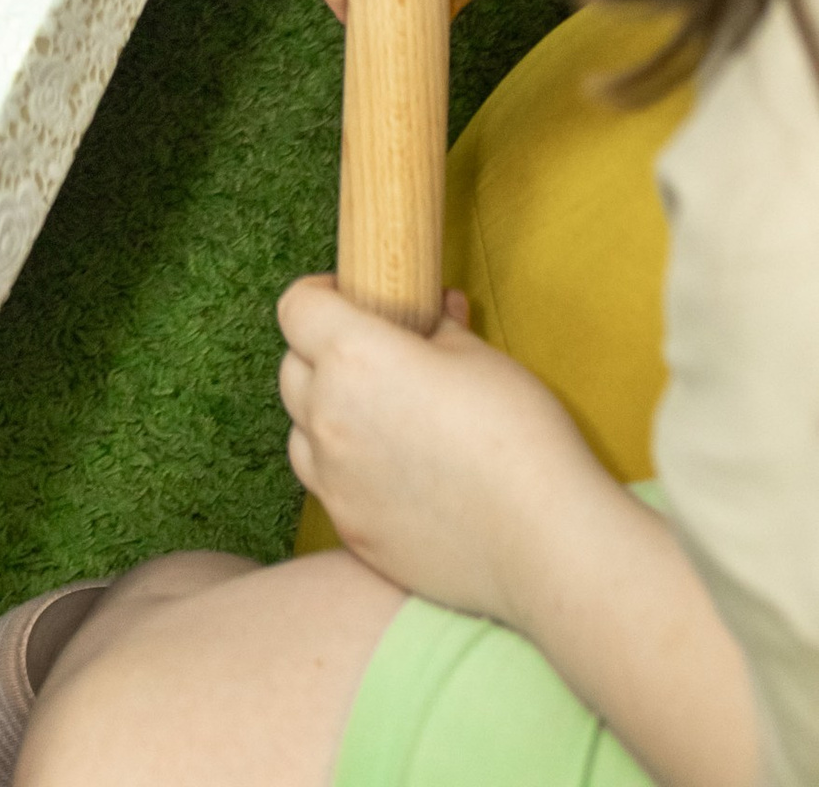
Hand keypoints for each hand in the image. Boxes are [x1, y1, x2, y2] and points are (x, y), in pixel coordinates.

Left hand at [278, 276, 607, 619]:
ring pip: (301, 430)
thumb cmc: (519, 438)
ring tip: (381, 417)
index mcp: (353, 358)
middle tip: (373, 358)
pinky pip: (326, 485)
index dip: (320, 293)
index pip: (297, 306)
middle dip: (321, 353)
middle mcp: (328, 417)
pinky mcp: (351, 530)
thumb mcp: (478, 357)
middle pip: (291, 368)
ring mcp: (334, 480)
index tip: (350, 298)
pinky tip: (393, 472)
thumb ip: (435, 330)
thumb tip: (432, 313)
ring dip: (326, 415)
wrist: (544, 543)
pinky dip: (344, 469)